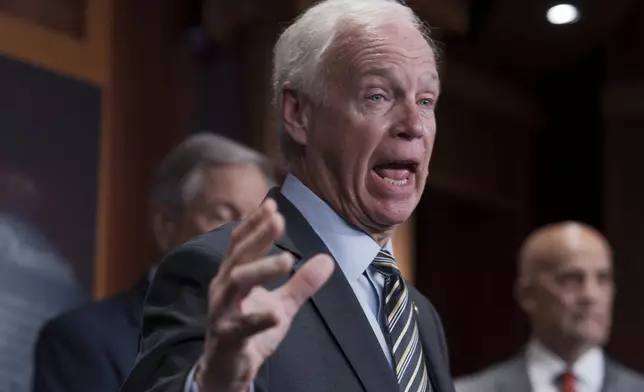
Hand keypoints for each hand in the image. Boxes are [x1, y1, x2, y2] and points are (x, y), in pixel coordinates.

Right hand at [196, 199, 333, 391]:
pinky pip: (241, 326)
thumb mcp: (282, 304)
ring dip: (261, 269)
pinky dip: (258, 319)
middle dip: (258, 236)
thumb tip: (327, 260)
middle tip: (279, 220)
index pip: (240, 243)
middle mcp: (223, 288)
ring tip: (287, 260)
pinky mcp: (227, 337)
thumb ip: (302, 283)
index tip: (272, 204)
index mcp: (233, 276)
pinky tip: (277, 314)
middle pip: (238, 256)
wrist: (228, 369)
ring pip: (237, 283)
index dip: (254, 224)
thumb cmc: (250, 330)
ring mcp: (222, 312)